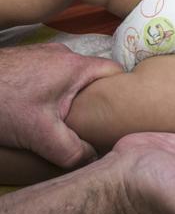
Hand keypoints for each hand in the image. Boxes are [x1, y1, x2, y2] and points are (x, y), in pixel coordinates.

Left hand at [0, 43, 122, 167]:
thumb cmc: (1, 102)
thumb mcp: (40, 134)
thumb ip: (72, 150)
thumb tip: (93, 160)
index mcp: (76, 66)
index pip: (116, 72)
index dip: (123, 91)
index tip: (122, 111)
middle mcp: (64, 54)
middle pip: (94, 75)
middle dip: (96, 97)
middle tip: (94, 121)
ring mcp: (44, 54)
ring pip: (72, 75)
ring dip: (72, 94)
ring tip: (66, 117)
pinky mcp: (27, 59)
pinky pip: (53, 74)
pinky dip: (54, 89)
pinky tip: (41, 107)